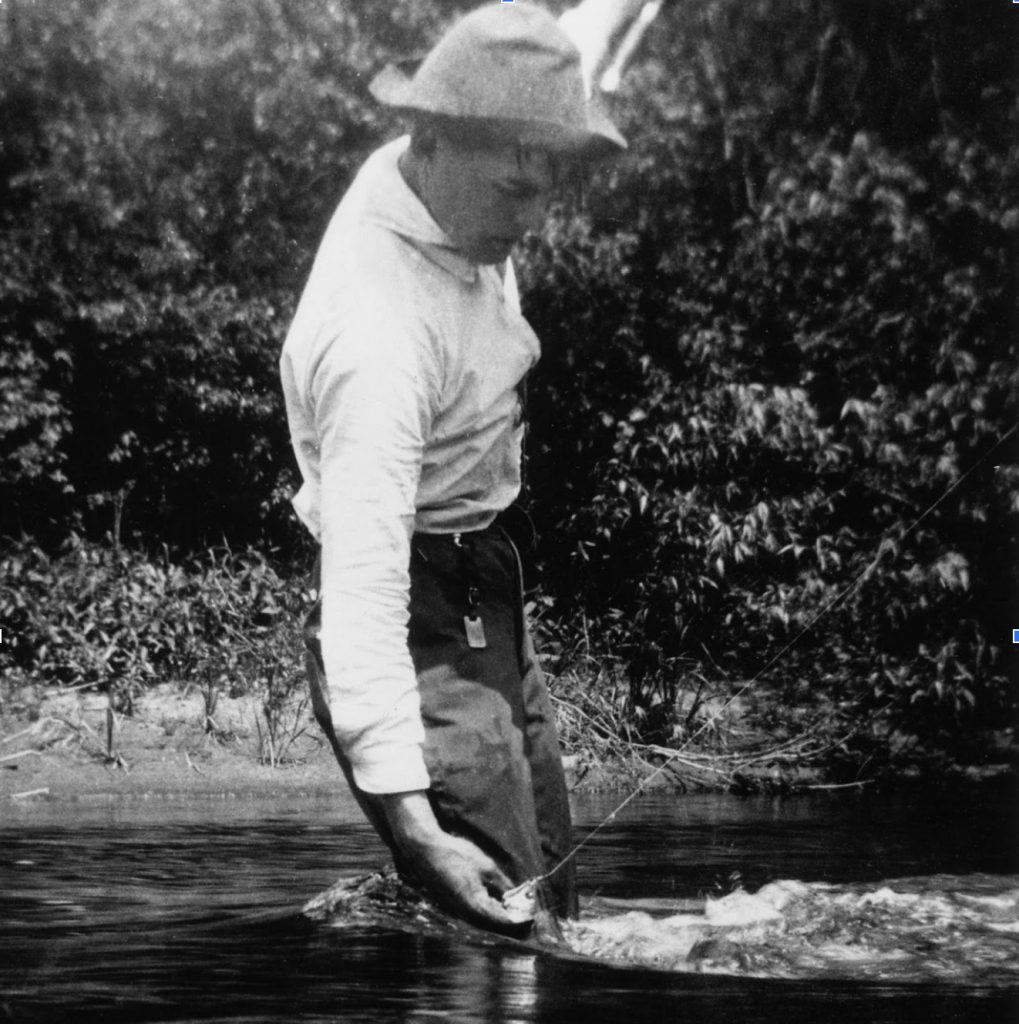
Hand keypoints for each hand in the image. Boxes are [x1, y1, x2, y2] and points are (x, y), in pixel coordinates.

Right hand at [380, 791, 523, 931]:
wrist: (426, 850)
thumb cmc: (456, 854)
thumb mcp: (486, 866)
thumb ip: (503, 884)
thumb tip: (518, 896)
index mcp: (475, 907)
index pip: (504, 922)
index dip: (520, 921)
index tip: (533, 918)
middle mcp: (465, 916)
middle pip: (494, 927)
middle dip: (512, 923)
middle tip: (528, 918)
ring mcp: (456, 913)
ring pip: (483, 923)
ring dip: (499, 920)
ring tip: (515, 911)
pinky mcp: (451, 907)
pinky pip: (473, 916)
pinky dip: (487, 914)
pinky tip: (495, 905)